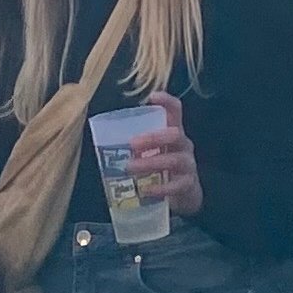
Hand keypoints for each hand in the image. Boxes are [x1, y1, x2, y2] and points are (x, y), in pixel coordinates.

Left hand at [131, 92, 203, 216]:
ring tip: (130, 167)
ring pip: (174, 160)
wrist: (185, 196)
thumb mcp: (152, 153)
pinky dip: (160, 188)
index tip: (153, 96)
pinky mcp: (188, 185)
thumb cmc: (163, 169)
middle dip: (153, 137)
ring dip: (151, 162)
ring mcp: (188, 165)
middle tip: (132, 143)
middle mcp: (184, 146)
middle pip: (175, 134)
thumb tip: (105, 140)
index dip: (167, 102)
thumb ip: (137, 145)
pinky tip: (145, 190)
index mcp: (173, 133)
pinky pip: (176, 186)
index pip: (176, 111)